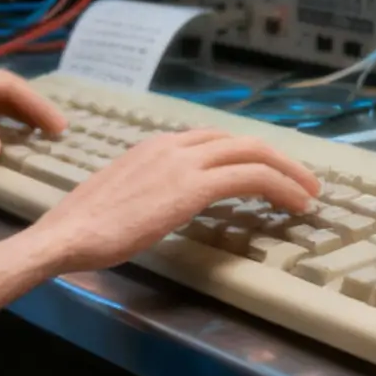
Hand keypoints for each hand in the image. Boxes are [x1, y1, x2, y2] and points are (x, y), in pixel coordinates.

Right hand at [21, 129, 320, 273]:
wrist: (66, 234)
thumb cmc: (84, 227)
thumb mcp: (122, 197)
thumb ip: (148, 191)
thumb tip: (162, 203)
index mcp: (154, 146)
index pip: (214, 140)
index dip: (246, 154)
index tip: (267, 173)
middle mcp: (173, 145)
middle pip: (241, 140)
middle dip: (278, 158)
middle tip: (303, 181)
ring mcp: (184, 163)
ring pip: (254, 153)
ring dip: (288, 172)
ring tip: (308, 194)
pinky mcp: (193, 186)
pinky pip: (251, 177)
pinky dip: (281, 186)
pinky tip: (294, 205)